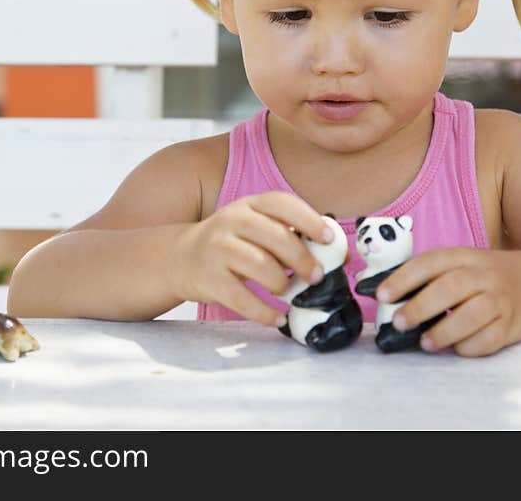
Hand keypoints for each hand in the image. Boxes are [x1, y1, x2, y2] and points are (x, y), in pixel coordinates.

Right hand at [171, 191, 332, 326]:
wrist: (180, 258)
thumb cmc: (233, 244)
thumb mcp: (256, 229)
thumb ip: (292, 236)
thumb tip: (340, 255)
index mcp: (249, 205)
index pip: (282, 204)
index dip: (309, 220)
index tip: (328, 240)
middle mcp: (231, 221)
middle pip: (275, 237)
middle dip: (302, 259)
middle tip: (317, 276)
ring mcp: (217, 249)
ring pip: (260, 266)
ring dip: (283, 284)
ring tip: (289, 292)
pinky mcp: (208, 279)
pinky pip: (242, 299)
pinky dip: (265, 312)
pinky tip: (279, 318)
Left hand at [376, 248, 520, 356]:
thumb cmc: (481, 276)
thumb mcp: (457, 264)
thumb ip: (424, 276)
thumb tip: (375, 290)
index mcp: (463, 256)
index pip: (430, 262)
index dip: (404, 278)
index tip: (382, 295)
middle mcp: (483, 274)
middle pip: (451, 288)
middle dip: (420, 306)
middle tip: (398, 322)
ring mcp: (501, 299)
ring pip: (474, 315)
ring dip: (445, 331)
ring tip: (424, 343)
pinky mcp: (513, 324)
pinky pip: (491, 338)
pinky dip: (470, 346)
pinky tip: (456, 348)